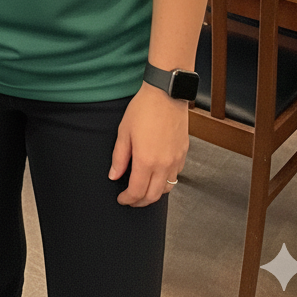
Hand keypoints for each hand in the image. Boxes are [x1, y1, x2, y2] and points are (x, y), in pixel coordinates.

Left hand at [109, 83, 188, 206]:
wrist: (166, 94)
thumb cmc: (144, 109)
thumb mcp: (124, 132)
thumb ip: (119, 157)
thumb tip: (114, 176)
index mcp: (146, 161)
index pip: (137, 192)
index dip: (128, 199)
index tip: (121, 199)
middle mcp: (164, 165)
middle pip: (153, 196)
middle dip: (140, 202)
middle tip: (130, 200)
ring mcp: (176, 160)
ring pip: (167, 189)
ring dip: (154, 194)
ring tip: (143, 190)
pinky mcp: (183, 153)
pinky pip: (175, 175)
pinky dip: (165, 181)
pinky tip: (157, 175)